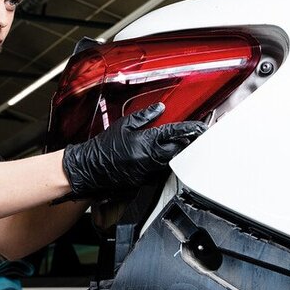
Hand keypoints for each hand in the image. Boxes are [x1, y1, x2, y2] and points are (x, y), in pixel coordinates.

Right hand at [61, 102, 205, 198]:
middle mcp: (149, 158)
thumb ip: (144, 116)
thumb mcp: (124, 125)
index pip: (174, 134)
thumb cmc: (104, 146)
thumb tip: (160, 108)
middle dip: (186, 143)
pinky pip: (159, 172)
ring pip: (170, 162)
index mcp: (145, 141)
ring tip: (179, 145)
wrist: (90, 167)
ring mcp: (147, 171)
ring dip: (176, 153)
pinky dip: (164, 164)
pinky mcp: (143, 181)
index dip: (189, 130)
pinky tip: (161, 158)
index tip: (199, 128)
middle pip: (177, 150)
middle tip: (192, 136)